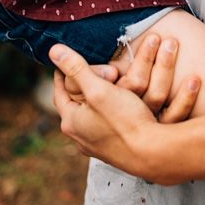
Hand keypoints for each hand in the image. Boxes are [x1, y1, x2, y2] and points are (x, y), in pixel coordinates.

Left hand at [50, 42, 199, 173]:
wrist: (151, 154)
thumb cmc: (124, 120)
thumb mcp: (98, 89)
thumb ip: (76, 68)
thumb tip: (53, 50)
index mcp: (72, 121)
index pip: (60, 92)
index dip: (62, 74)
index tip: (64, 62)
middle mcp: (80, 136)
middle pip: (74, 105)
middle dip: (79, 86)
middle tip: (83, 71)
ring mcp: (96, 145)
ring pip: (89, 116)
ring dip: (93, 100)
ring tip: (99, 85)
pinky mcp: (111, 149)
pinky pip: (103, 125)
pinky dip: (105, 112)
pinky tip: (116, 108)